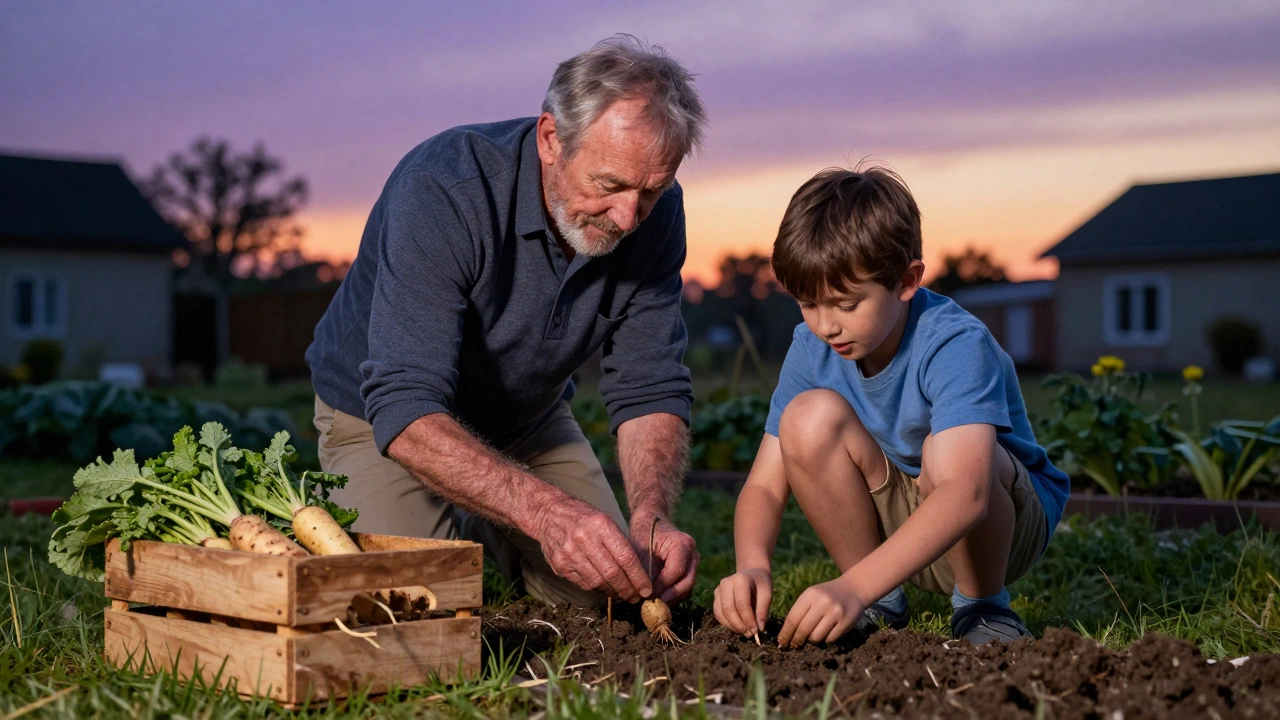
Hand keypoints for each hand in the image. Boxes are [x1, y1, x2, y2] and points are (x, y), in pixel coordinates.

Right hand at [535, 498, 652, 601]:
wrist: (548, 513)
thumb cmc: (583, 517)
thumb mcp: (604, 520)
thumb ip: (619, 543)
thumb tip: (638, 573)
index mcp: (600, 524)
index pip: (625, 557)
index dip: (638, 577)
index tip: (647, 589)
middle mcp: (584, 538)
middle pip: (612, 573)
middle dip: (627, 589)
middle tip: (636, 597)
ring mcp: (569, 553)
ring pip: (597, 582)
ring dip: (613, 593)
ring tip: (622, 595)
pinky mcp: (560, 564)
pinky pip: (583, 583)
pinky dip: (597, 589)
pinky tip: (605, 589)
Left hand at [631, 513, 698, 603]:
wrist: (652, 522)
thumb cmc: (644, 532)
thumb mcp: (640, 548)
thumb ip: (643, 570)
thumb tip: (643, 594)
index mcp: (682, 544)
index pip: (676, 570)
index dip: (663, 585)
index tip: (648, 595)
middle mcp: (692, 554)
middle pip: (686, 581)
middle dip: (670, 596)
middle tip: (654, 606)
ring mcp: (693, 563)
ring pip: (687, 587)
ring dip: (671, 598)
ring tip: (655, 605)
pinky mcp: (689, 571)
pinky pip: (683, 587)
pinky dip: (672, 595)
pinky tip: (659, 600)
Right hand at [713, 568, 771, 636]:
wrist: (752, 575)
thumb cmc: (761, 585)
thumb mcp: (767, 594)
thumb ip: (763, 610)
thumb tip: (759, 629)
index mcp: (740, 579)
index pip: (741, 603)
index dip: (748, 619)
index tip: (755, 631)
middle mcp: (726, 583)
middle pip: (728, 609)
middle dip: (739, 625)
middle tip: (749, 634)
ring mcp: (718, 590)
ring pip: (721, 613)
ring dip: (732, 626)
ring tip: (745, 632)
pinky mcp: (715, 597)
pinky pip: (718, 614)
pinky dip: (727, 624)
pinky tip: (738, 627)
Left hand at [777, 577, 866, 646]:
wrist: (853, 589)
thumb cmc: (826, 595)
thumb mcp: (812, 596)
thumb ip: (800, 612)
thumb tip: (786, 636)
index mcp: (810, 594)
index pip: (792, 619)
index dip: (785, 633)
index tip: (782, 642)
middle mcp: (822, 602)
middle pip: (803, 630)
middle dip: (796, 641)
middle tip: (794, 646)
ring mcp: (835, 612)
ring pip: (816, 637)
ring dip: (812, 641)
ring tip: (812, 637)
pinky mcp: (846, 622)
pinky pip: (830, 639)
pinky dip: (825, 640)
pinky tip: (826, 634)